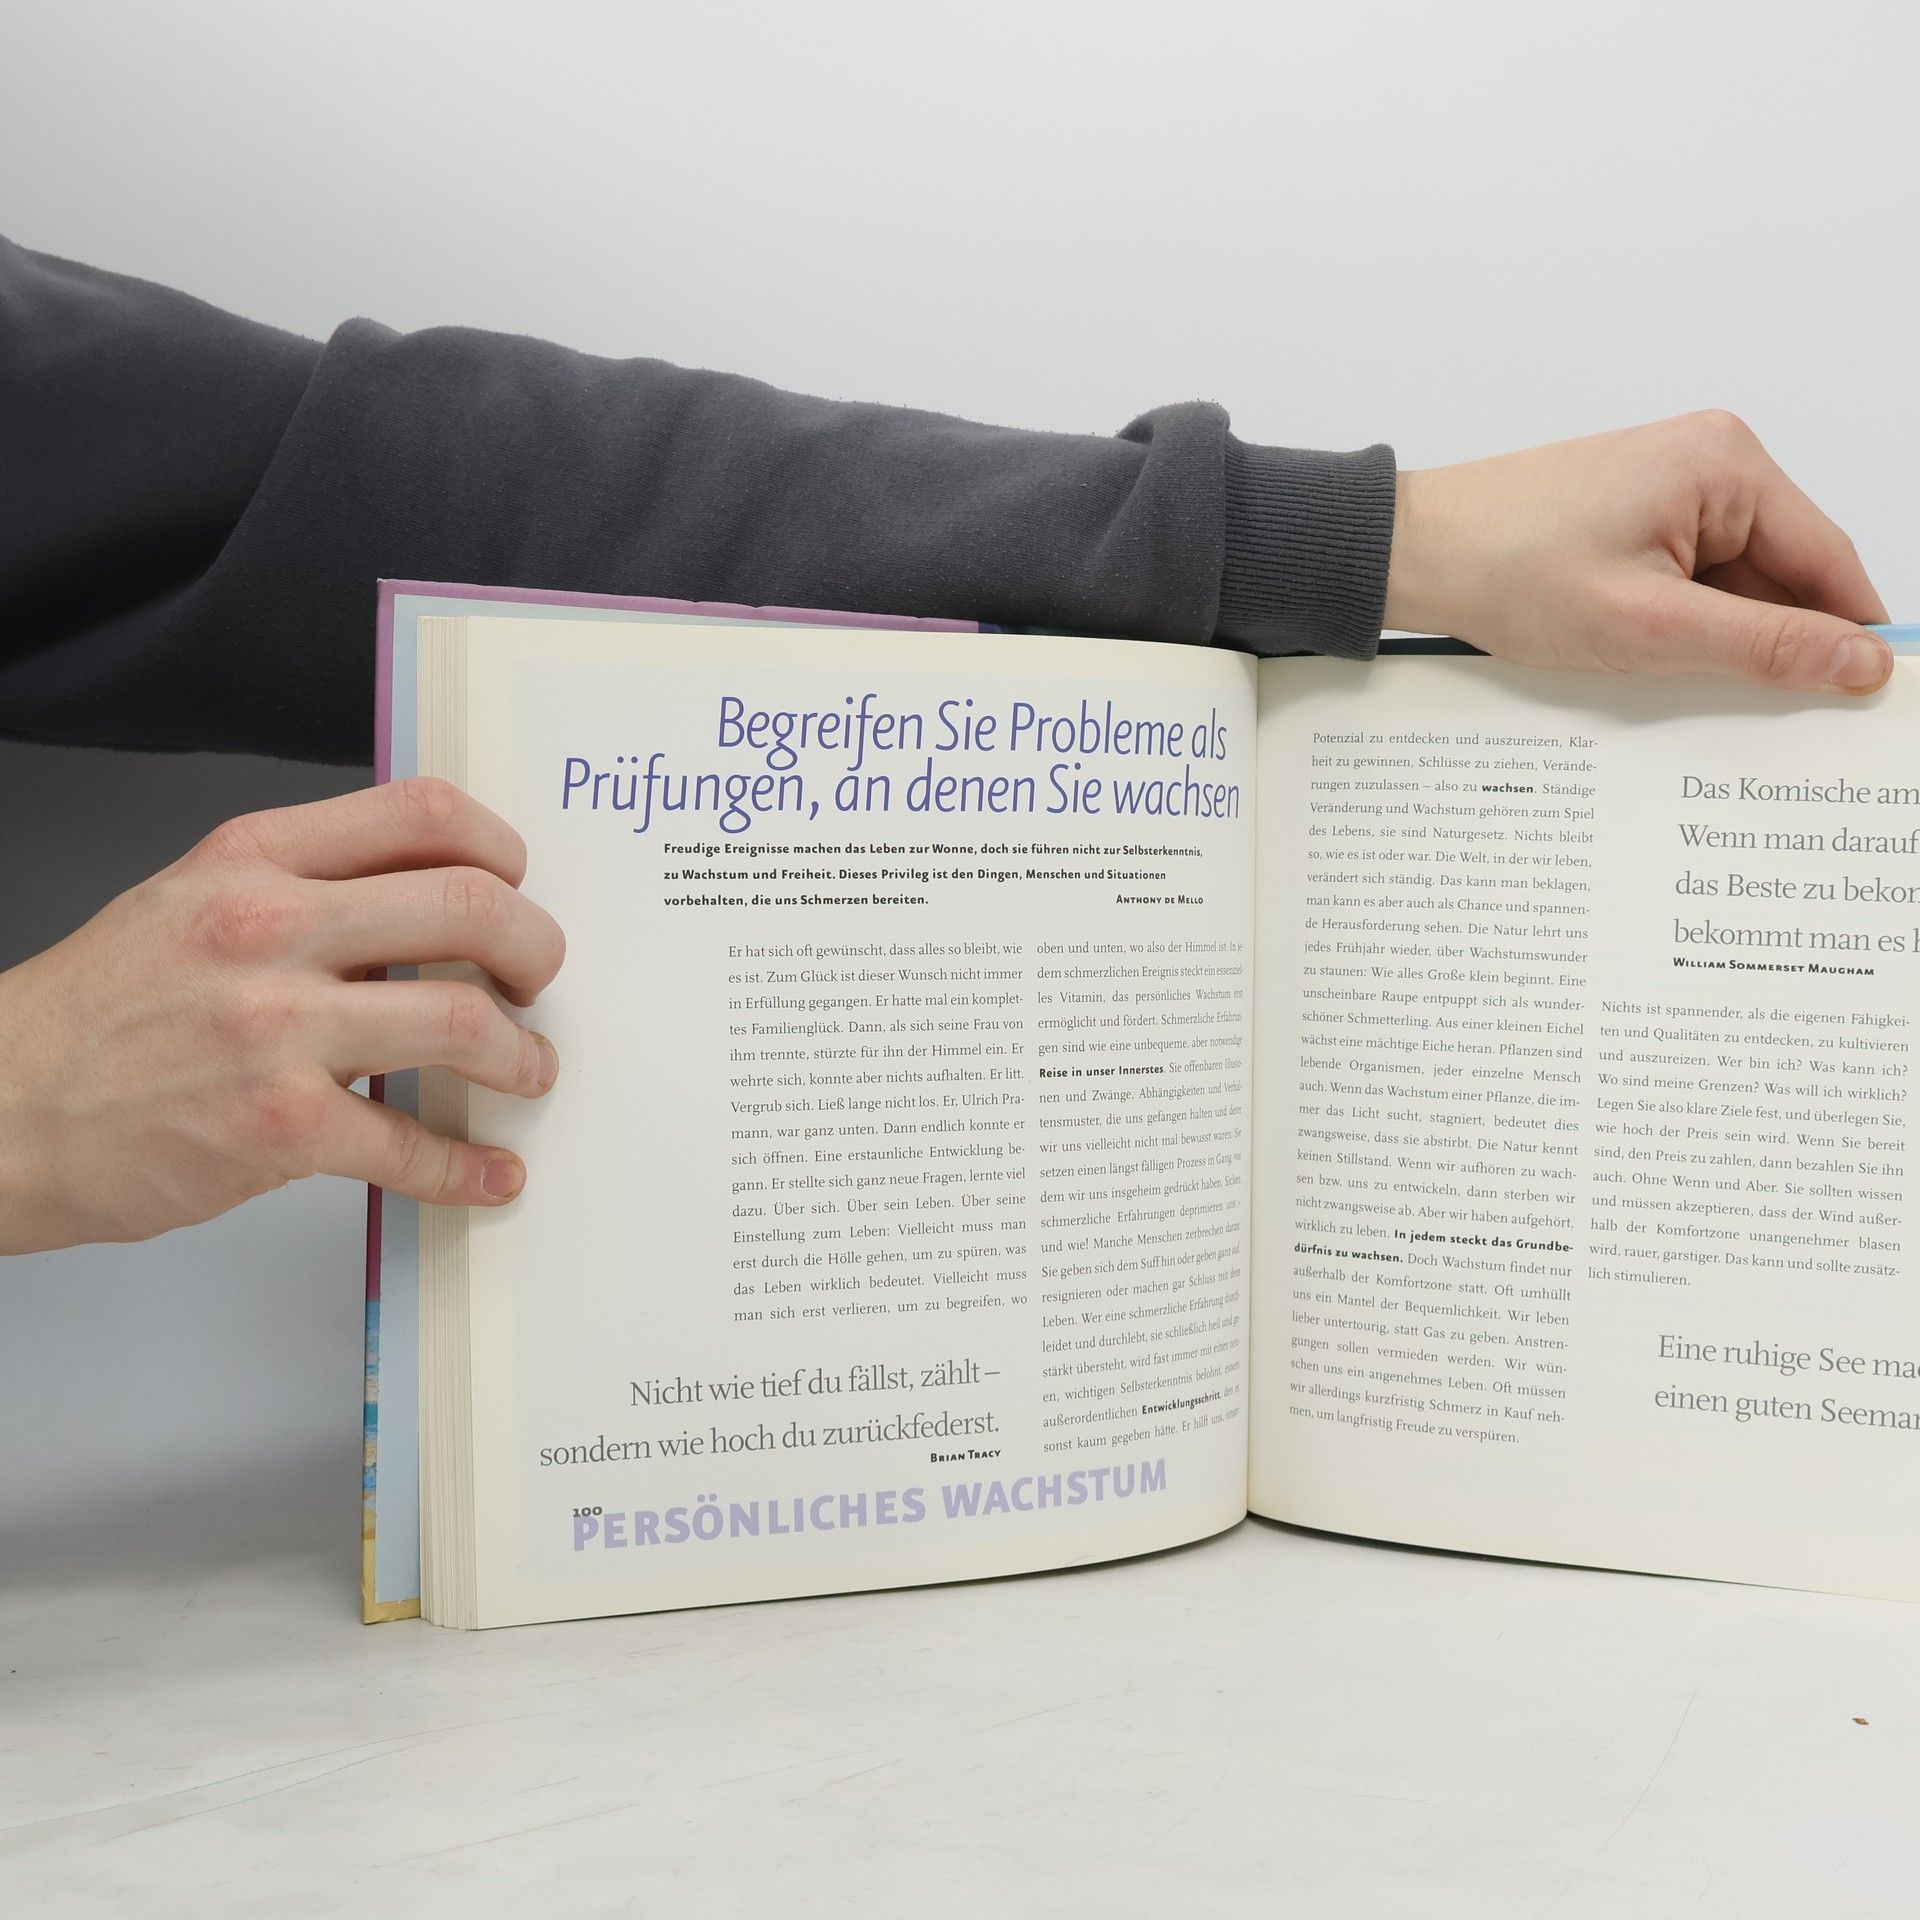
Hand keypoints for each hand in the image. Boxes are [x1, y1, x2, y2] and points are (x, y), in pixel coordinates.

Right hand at [0, 778, 564, 1253]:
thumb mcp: (192, 900)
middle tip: (539, 981)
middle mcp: (270, 929)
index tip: (518, 885)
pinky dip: (469, 1166)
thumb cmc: (98, 1011)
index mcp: (255, 859)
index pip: (423, 812)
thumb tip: (425, 907)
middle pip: (471, 906)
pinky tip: (491, 1172)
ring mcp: (276, 1029)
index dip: (501, 849)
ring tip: (527, 1069)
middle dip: (536, 948)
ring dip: (521, 1054)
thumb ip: (304, 887)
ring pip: (464, 1020)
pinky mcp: (278, 1127)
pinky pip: (411, 1144)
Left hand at [1383, 411, 1892, 692]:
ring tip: (1683, 684)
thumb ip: (1762, 645)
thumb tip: (1859, 661)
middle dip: (1776, 643)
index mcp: (1728, 466)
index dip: (1850, 635)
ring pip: (1736, 584)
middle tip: (1773, 722)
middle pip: (1785, 574)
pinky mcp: (1637, 516)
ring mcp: (1672, 488)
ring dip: (1721, 639)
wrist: (1414, 553)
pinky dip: (1685, 625)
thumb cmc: (1509, 572)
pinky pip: (1692, 580)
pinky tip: (1655, 663)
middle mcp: (1711, 462)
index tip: (1868, 699)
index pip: (1828, 561)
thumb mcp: (1649, 625)